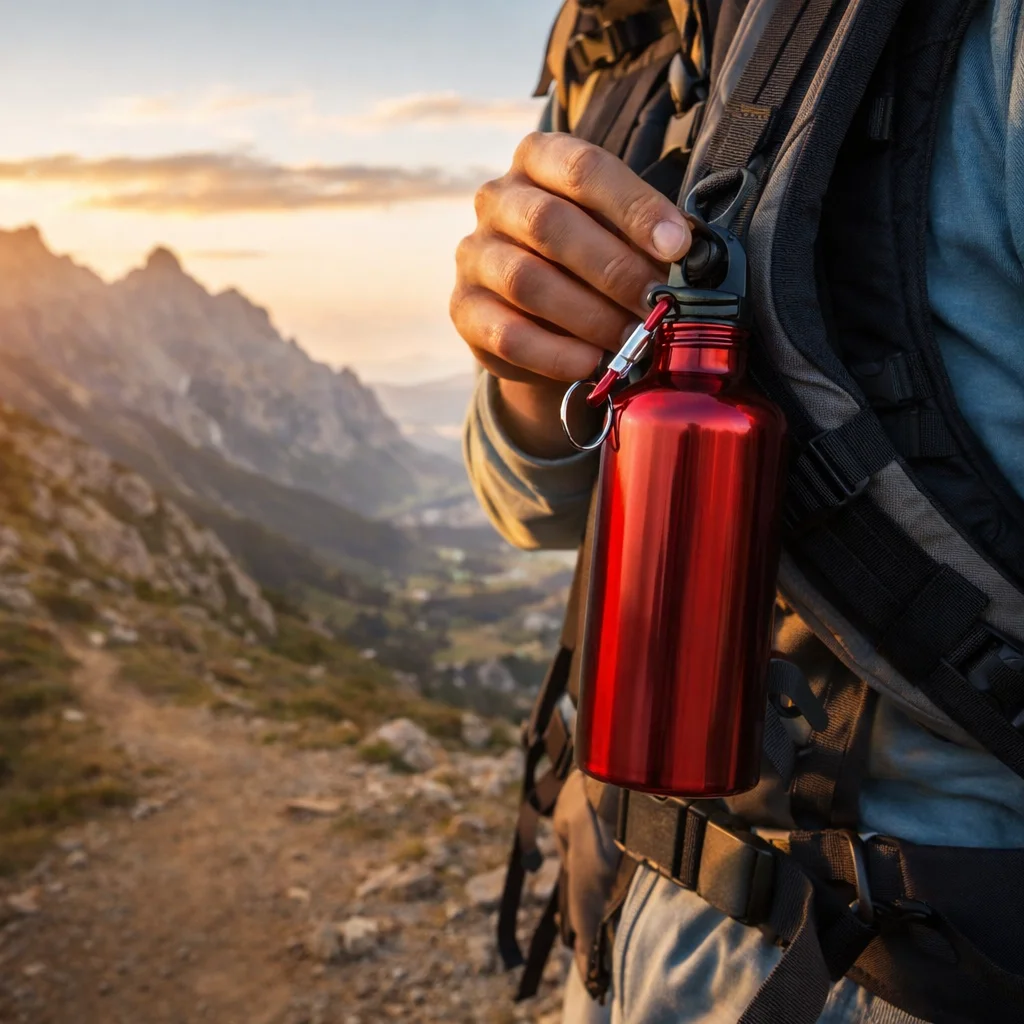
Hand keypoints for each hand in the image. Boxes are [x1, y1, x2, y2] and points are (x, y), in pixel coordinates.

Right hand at [452, 132, 690, 455]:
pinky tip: (589, 363)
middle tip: (656, 302)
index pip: (584, 169)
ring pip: (526, 281)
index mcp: (539, 160)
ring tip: (629, 338)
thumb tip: (689, 258)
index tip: (677, 246)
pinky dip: (554, 353)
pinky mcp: (464, 308)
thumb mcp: (619, 233)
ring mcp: (474, 254)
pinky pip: (506, 333)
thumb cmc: (590, 259)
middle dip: (613, 269)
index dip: (634, 207)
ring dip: (588, 315)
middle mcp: (498, 199)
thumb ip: (644, 237)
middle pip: (550, 225)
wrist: (541, 314)